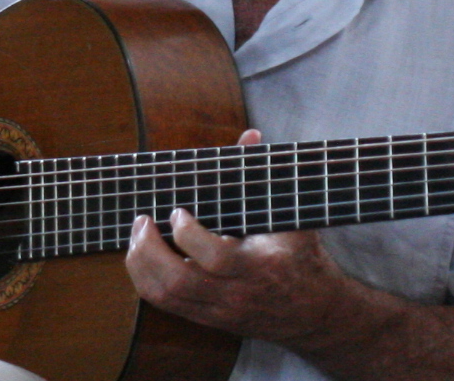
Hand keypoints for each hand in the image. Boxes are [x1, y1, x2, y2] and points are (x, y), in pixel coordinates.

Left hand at [125, 129, 370, 346]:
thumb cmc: (300, 256)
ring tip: (138, 234)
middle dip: (150, 248)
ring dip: (140, 262)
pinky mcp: (208, 318)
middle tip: (143, 220)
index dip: (187, 234)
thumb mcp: (290, 217)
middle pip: (179, 280)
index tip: (178, 211)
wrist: (315, 312)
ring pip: (167, 295)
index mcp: (259, 267)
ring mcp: (220, 310)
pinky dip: (144, 278)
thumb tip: (250, 135)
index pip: (214, 258)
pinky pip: (166, 304)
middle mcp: (236, 294)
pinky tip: (142, 254)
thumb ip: (264, 177)